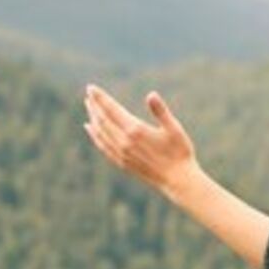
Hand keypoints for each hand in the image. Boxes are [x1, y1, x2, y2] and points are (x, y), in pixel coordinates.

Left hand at [82, 84, 202, 196]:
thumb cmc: (179, 152)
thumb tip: (151, 94)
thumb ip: (160, 111)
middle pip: (102, 120)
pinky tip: (90, 129)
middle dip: (94, 106)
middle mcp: (124, 142)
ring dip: (93, 118)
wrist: (177, 180)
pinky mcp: (122, 163)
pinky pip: (102, 146)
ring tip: (89, 107)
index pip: (111, 109)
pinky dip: (94, 135)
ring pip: (100, 133)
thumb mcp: (174, 128)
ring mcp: (121, 154)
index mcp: (135, 130)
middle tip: (89, 94)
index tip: (91, 87)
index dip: (100, 98)